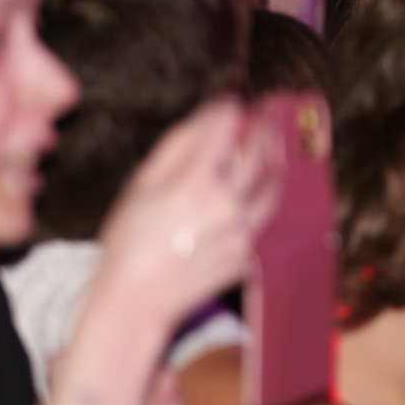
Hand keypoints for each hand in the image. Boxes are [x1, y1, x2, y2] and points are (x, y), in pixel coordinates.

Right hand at [97, 99, 283, 331]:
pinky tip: (262, 190)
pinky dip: (263, 200)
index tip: (231, 103)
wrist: (136, 301)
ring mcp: (241, 231)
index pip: (226, 128)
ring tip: (276, 147)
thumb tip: (206, 117)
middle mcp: (225, 204)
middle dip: (263, 127)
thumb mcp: (140, 187)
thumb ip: (176, 147)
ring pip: (272, 186)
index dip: (230, 110)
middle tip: (267, 113)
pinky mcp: (247, 254)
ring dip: (276, 161)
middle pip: (258, 152)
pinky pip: (262, 220)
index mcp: (195, 181)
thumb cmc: (129, 242)